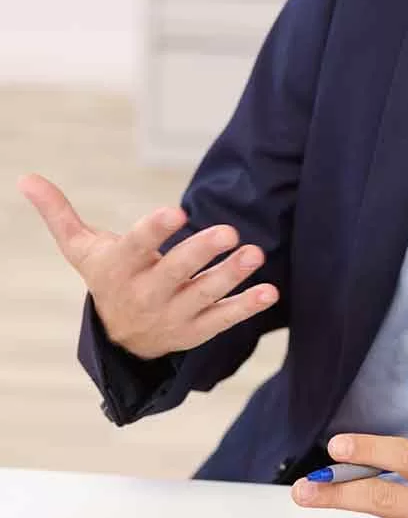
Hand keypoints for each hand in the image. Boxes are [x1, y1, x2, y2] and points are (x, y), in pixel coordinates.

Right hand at [17, 173, 278, 359]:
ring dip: (232, 276)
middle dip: (202, 253)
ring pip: (205, 295)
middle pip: (176, 273)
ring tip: (255, 253)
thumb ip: (60, 214)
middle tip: (230, 232)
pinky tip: (270, 291)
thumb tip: (26, 177)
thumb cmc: (108, 277)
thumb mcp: (82, 249)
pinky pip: (224, 319)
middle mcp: (146, 294)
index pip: (137, 246)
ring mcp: (173, 315)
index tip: (177, 211)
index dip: (156, 230)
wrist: (119, 340)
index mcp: (119, 269)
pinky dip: (248, 306)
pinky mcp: (196, 331)